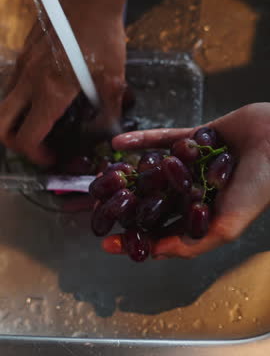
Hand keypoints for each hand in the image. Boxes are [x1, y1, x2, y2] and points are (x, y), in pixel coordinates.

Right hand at [0, 0, 125, 164]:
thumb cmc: (102, 34)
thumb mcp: (113, 77)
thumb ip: (107, 111)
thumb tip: (105, 133)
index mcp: (49, 91)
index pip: (26, 137)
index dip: (36, 155)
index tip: (51, 156)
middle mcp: (28, 80)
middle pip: (0, 124)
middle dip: (14, 142)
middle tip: (38, 144)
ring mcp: (22, 64)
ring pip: (4, 103)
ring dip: (17, 120)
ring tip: (44, 121)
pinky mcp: (24, 52)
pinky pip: (13, 84)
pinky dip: (22, 99)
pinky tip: (49, 93)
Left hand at [103, 103, 269, 258]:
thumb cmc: (259, 187)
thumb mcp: (226, 226)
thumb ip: (192, 243)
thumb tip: (155, 253)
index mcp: (201, 214)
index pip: (163, 230)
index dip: (137, 238)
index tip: (109, 242)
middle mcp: (195, 189)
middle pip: (153, 200)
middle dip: (126, 205)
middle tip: (98, 207)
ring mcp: (193, 163)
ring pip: (154, 169)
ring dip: (129, 172)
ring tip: (102, 177)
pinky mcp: (194, 138)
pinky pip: (164, 139)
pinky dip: (141, 141)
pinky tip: (118, 143)